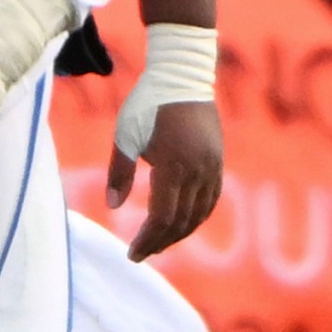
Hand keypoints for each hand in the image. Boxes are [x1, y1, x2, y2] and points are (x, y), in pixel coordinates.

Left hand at [109, 99, 222, 260]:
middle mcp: (199, 170)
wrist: (182, 76)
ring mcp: (213, 165)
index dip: (147, 239)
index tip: (131, 254)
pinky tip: (182, 225)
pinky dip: (197, 217)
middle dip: (160, 242)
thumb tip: (113, 207)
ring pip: (200, 213)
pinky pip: (211, 199)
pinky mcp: (217, 160)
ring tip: (158, 244)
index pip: (163, 216)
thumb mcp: (124, 137)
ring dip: (180, 233)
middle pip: (182, 220)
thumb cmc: (146, 104)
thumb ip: (119, 173)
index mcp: (174, 165)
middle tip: (139, 255)